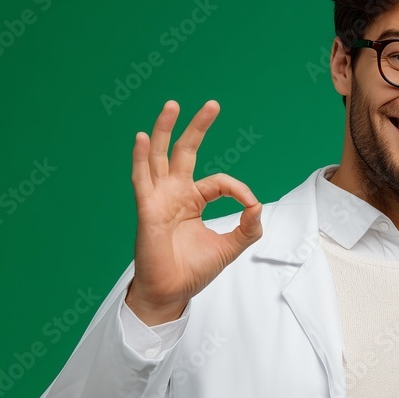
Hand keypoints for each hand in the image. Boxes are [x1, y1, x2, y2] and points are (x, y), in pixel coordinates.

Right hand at [126, 100, 262, 325]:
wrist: (172, 293)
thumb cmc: (193, 270)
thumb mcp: (230, 247)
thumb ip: (248, 228)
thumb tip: (258, 206)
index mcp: (194, 200)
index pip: (220, 181)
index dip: (239, 189)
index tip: (251, 207)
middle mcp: (175, 194)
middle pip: (184, 152)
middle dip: (197, 128)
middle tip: (212, 105)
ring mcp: (159, 199)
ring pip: (159, 156)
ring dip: (164, 130)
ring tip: (172, 106)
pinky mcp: (147, 210)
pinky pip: (142, 179)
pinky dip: (140, 158)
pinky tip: (140, 138)